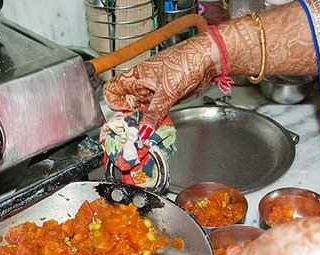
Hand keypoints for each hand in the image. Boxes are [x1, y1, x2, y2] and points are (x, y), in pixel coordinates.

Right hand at [103, 35, 217, 132]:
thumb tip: (144, 130)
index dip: (114, 101)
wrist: (207, 59)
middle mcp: (143, 83)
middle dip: (132, 116)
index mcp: (136, 75)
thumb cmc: (185, 62)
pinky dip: (157, 118)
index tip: (125, 111)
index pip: (112, 88)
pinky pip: (157, 110)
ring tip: (152, 127)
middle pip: (128, 103)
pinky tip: (161, 123)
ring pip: (143, 109)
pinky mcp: (166, 95)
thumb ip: (154, 113)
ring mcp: (154, 90)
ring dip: (146, 119)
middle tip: (138, 126)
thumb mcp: (167, 92)